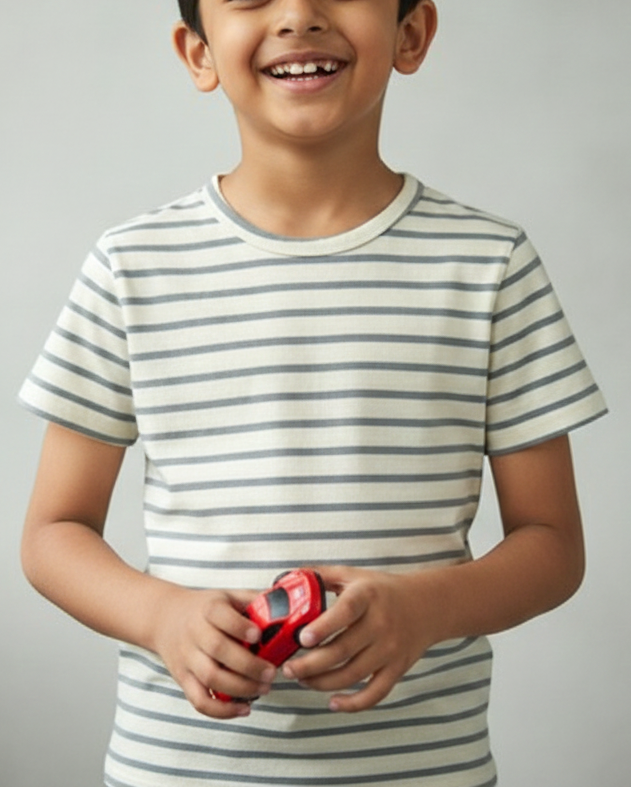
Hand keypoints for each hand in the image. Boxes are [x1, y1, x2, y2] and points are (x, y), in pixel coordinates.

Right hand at [153, 585, 276, 718]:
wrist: (165, 618)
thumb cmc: (205, 608)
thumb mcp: (226, 596)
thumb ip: (254, 600)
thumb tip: (289, 603)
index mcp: (208, 609)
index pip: (220, 616)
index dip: (239, 627)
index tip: (258, 635)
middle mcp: (194, 633)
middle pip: (217, 650)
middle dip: (248, 665)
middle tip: (272, 673)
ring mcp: (187, 658)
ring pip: (210, 678)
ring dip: (240, 688)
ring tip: (264, 689)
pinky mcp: (183, 679)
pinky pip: (199, 700)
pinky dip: (221, 711)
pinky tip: (244, 708)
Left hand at [282, 565, 434, 712]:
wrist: (426, 605)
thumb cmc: (383, 590)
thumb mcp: (354, 575)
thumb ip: (322, 576)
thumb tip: (289, 580)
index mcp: (367, 597)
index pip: (345, 612)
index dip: (323, 627)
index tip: (302, 639)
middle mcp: (380, 623)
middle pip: (342, 651)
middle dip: (310, 665)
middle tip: (288, 669)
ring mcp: (390, 649)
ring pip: (353, 675)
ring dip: (322, 683)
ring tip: (302, 680)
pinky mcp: (397, 669)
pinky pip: (375, 693)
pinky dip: (353, 704)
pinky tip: (333, 702)